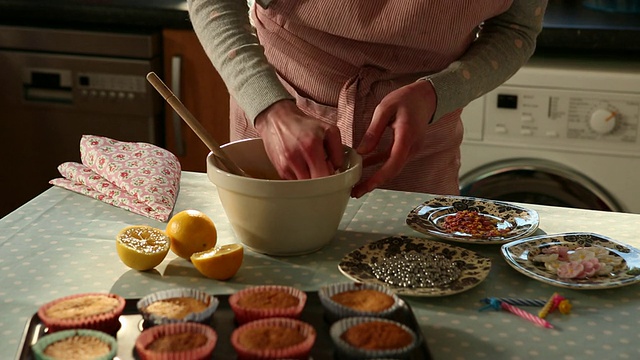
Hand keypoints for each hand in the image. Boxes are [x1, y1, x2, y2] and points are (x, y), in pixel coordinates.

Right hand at [254, 100, 343, 178]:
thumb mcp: (328, 130)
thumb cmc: (304, 125)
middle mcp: (296, 159)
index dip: (331, 179)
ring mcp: (286, 166)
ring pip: (304, 187)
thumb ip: (337, 150)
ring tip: (312, 167)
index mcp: (311, 147)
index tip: (333, 174)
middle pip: (314, 186)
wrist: (276, 120)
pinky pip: (295, 182)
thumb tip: (337, 169)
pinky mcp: (280, 170)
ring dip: (311, 181)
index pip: (324, 177)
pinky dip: (301, 178)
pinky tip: (302, 166)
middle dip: (322, 182)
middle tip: (324, 171)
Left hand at [351, 80, 436, 197]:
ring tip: (357, 185)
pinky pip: (392, 160)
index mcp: (406, 136)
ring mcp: (410, 149)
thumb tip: (361, 151)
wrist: (426, 97)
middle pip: (392, 171)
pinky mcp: (407, 148)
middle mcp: (411, 147)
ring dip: (376, 177)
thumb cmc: (406, 99)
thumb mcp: (385, 108)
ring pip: (392, 168)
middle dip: (374, 183)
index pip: (394, 163)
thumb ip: (373, 131)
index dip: (379, 177)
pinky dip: (379, 165)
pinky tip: (364, 166)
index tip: (365, 186)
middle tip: (355, 192)